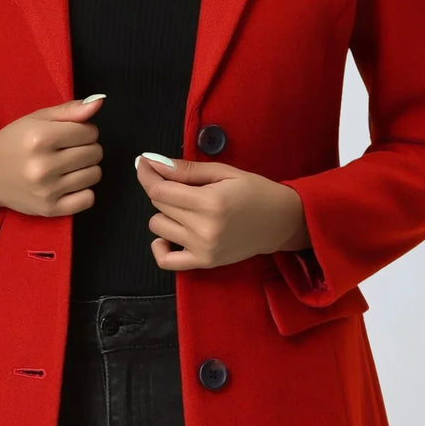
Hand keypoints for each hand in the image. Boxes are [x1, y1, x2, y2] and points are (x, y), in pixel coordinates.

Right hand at [0, 95, 106, 218]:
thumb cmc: (14, 143)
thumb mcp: (37, 119)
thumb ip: (69, 110)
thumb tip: (99, 103)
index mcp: (40, 138)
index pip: (89, 132)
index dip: (83, 131)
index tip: (70, 134)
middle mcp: (43, 165)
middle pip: (94, 153)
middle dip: (86, 148)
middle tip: (68, 150)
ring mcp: (46, 190)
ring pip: (94, 174)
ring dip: (86, 168)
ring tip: (68, 166)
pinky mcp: (49, 209)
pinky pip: (88, 199)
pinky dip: (84, 191)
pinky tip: (69, 183)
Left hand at [133, 153, 308, 271]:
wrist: (281, 221)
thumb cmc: (255, 191)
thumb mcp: (224, 172)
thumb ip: (187, 169)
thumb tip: (153, 162)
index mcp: (210, 202)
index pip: (160, 190)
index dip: (146, 174)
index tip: (143, 163)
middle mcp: (204, 228)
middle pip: (159, 205)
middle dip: (163, 188)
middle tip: (182, 183)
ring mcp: (202, 249)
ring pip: (158, 226)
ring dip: (166, 213)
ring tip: (187, 207)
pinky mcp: (204, 262)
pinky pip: (166, 260)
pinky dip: (160, 247)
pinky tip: (166, 236)